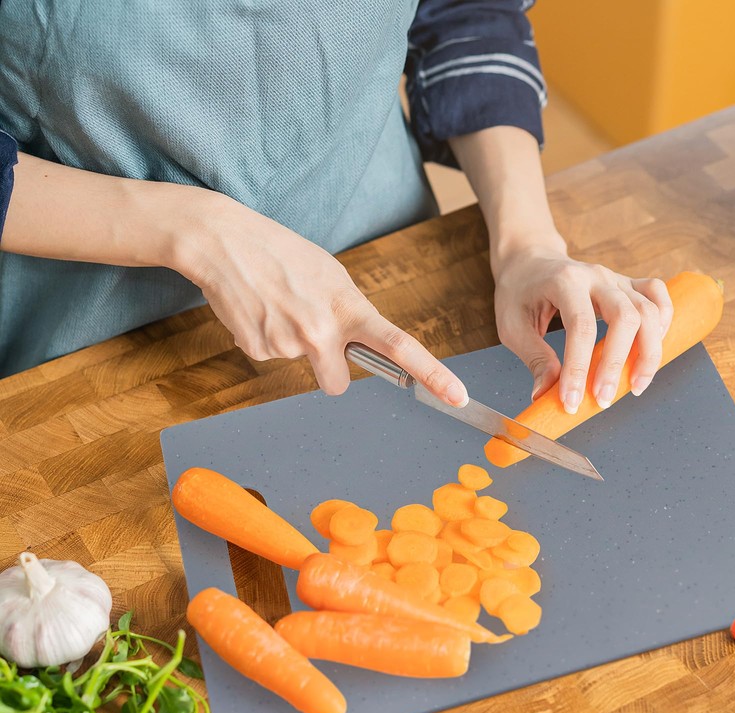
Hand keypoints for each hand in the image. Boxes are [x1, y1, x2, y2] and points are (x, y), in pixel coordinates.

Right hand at [175, 194, 467, 405]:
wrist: (225, 242)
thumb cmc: (283, 253)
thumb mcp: (331, 276)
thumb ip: (351, 313)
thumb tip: (360, 347)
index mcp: (350, 308)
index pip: (400, 346)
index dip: (432, 374)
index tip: (457, 395)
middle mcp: (322, 331)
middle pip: (336, 385)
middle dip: (327, 369)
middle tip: (310, 332)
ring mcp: (288, 343)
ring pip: (299, 366)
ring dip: (291, 344)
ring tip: (278, 306)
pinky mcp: (257, 349)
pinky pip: (270, 356)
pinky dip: (265, 338)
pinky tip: (259, 310)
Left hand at [492, 243, 673, 412]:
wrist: (529, 260)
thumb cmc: (518, 292)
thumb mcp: (512, 326)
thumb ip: (534, 359)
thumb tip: (544, 394)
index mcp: (564, 282)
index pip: (580, 327)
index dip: (579, 368)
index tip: (572, 401)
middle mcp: (595, 276)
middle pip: (625, 317)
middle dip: (617, 364)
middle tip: (604, 399)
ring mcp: (614, 278)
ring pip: (648, 310)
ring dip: (648, 351)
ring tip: (636, 385)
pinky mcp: (626, 283)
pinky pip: (657, 295)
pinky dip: (664, 320)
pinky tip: (653, 348)